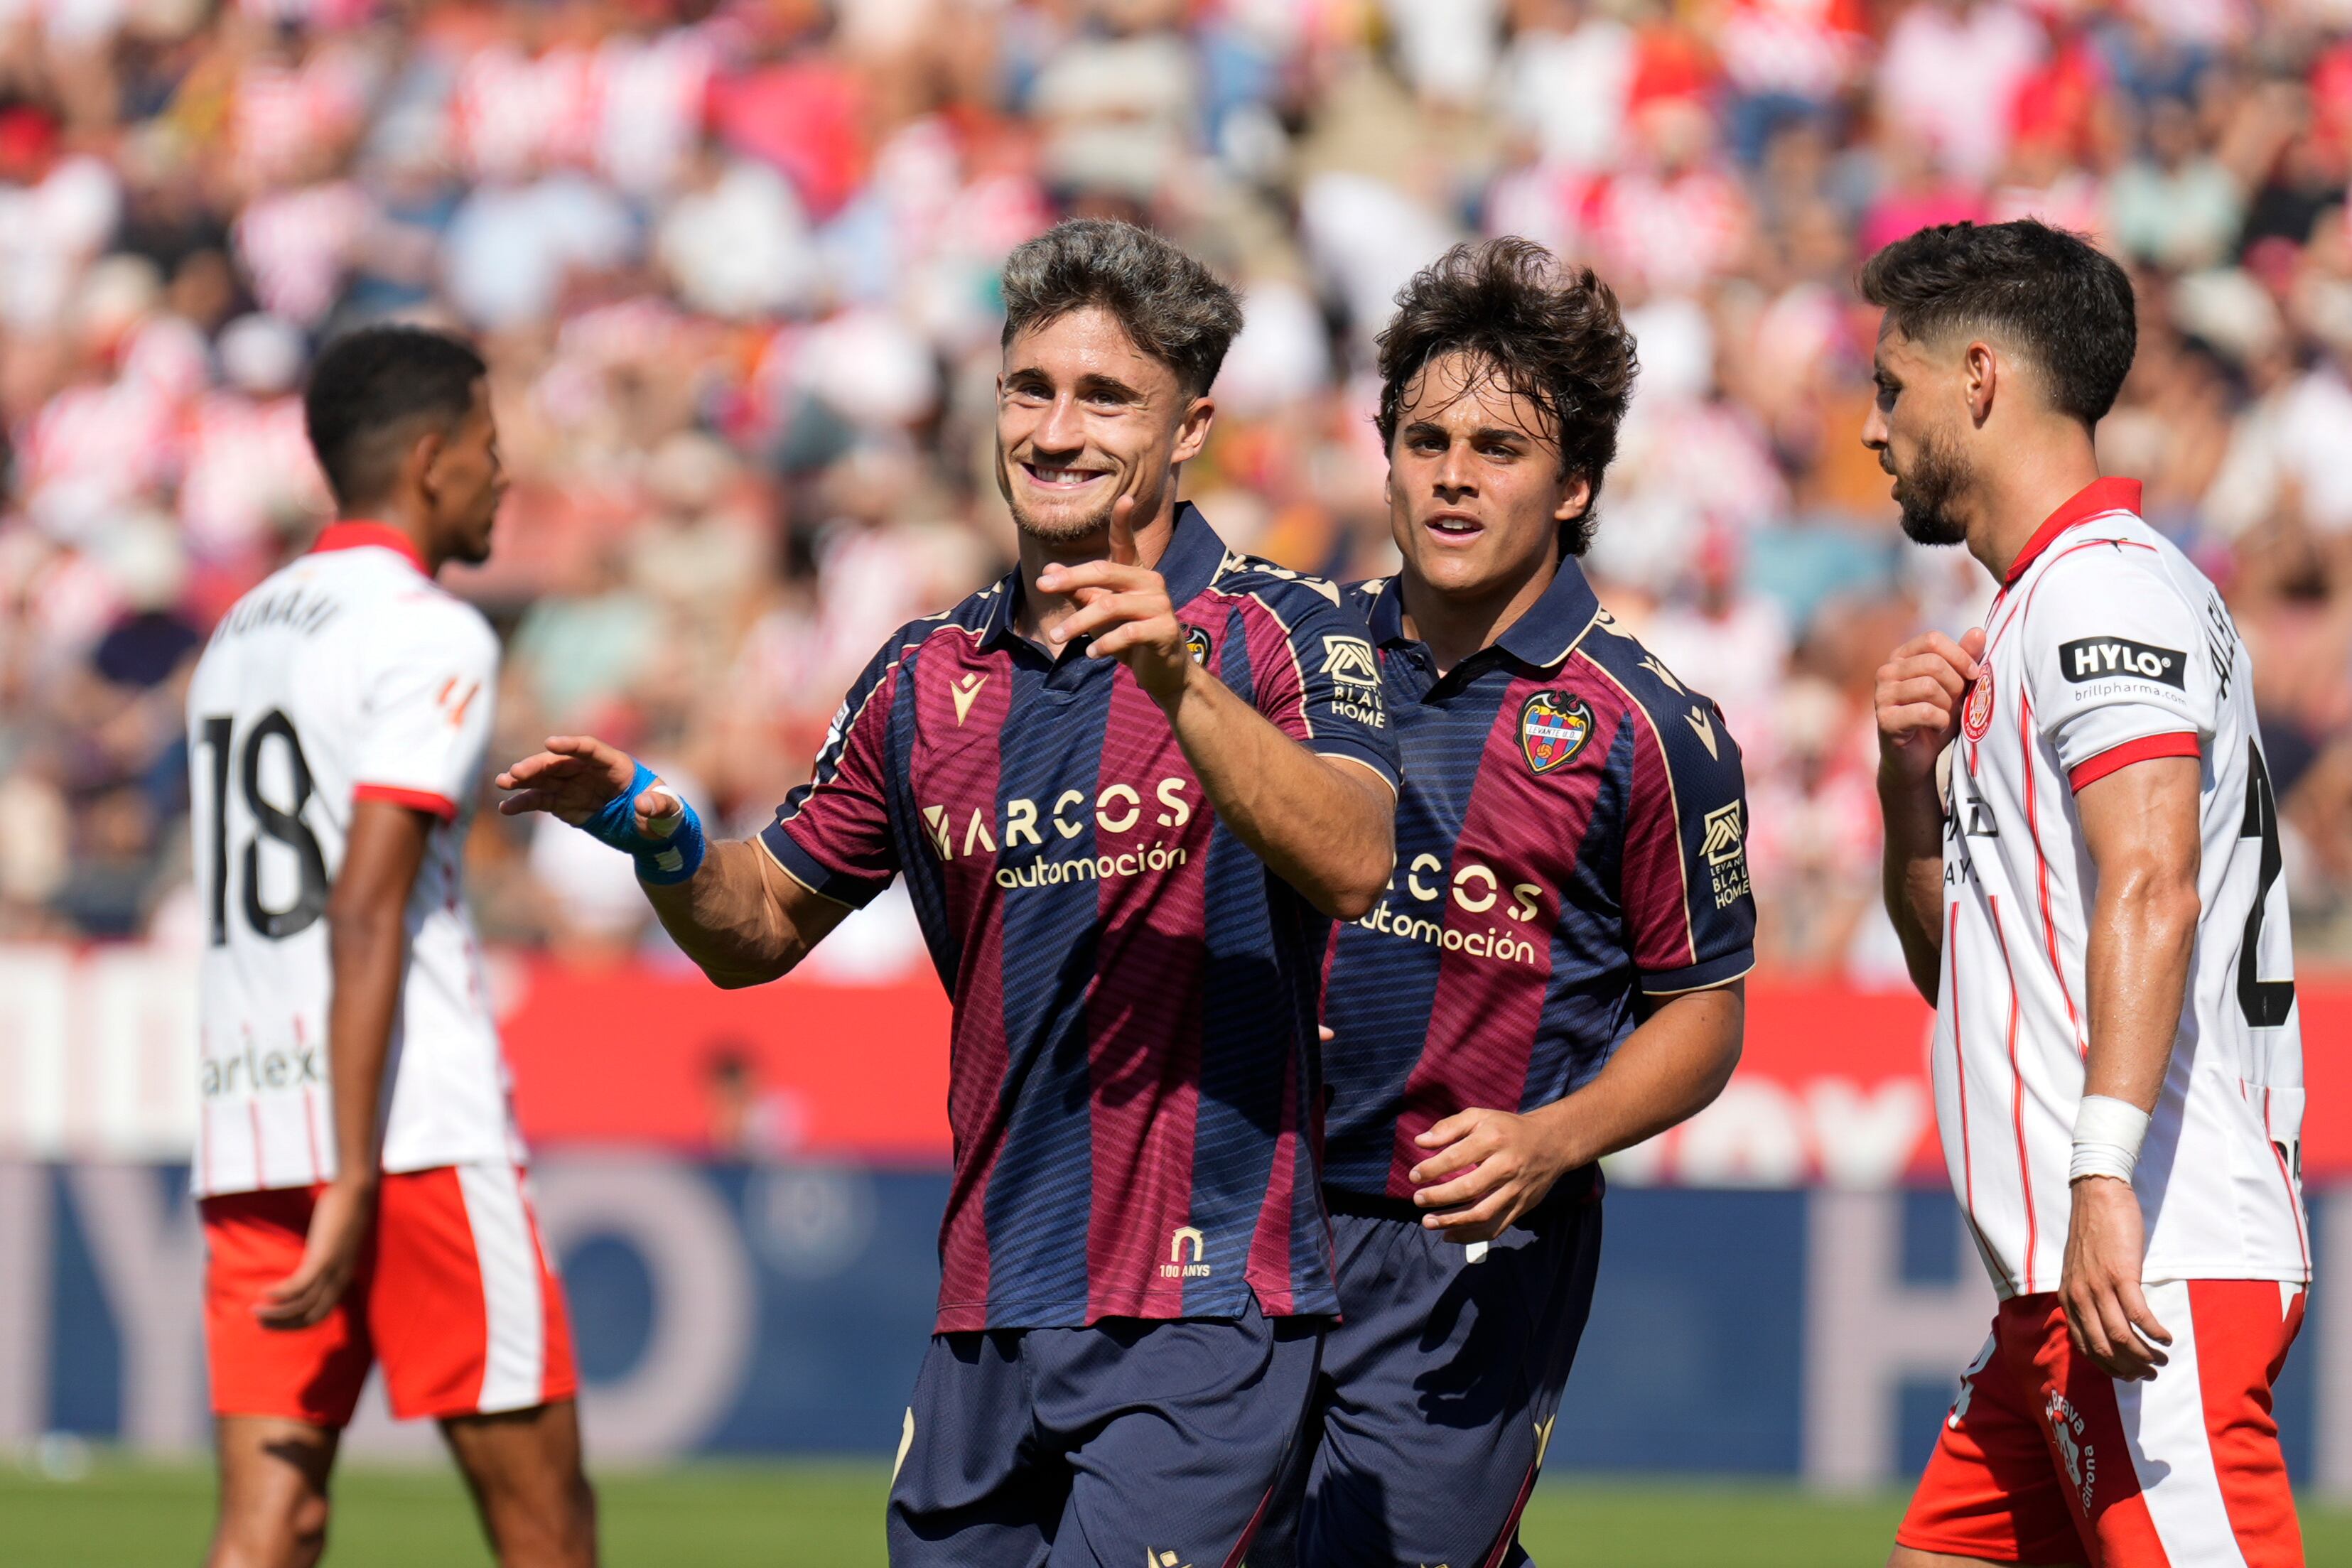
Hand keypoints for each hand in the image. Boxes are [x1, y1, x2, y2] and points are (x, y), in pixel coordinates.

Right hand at [256, 1177, 376, 1328]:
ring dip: (277, 1312)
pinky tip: (264, 1292)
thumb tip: (306, 1261)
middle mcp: (341, 1278)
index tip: (275, 1322)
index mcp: (343, 1277)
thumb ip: (322, 1256)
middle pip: (312, 1315)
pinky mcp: (325, 1257)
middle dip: (285, 1324)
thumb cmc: (344, 1213)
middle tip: (260, 1324)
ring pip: (303, 1304)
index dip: (297, 1323)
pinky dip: (280, 1292)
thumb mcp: (334, 1243)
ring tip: (255, 1311)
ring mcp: (334, 1269)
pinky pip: (300, 1285)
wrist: (357, 1191)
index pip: (322, 1314)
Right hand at [497, 735, 681, 834]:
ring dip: (523, 780)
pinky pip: (541, 801)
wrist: (652, 834)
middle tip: (515, 774)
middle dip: (537, 766)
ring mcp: (576, 787)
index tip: (550, 744)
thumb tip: (644, 805)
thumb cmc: (664, 817)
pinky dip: (524, 803)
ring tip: (503, 783)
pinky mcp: (566, 804)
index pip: (590, 749)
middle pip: (560, 763)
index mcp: (616, 766)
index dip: (571, 746)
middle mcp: (591, 772)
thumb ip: (659, 806)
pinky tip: (507, 807)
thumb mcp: (668, 812)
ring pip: (545, 778)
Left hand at [1037, 495, 1192, 702]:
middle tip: (1041, 587)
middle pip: (1105, 572)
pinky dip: (1105, 644)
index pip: (1125, 543)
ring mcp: (1161, 605)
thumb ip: (1077, 591)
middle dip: (1070, 578)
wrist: (1163, 672)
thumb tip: (1047, 572)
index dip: (1123, 521)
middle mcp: (1150, 581)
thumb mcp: (1098, 613)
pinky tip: (1091, 653)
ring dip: (1079, 622)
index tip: (1125, 498)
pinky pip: (1129, 632)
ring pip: (1110, 605)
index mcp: (1135, 573)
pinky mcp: (1166, 630)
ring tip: (1057, 637)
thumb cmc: (1128, 637)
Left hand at [1408, 1105, 1579, 1243]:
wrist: (1552, 1142)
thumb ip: (1449, 1127)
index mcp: (1493, 1139)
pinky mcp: (1522, 1207)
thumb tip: (1420, 1142)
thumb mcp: (1480, 1117)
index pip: (1456, 1157)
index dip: (1432, 1169)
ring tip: (1429, 1223)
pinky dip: (1472, 1236)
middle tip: (1417, 1200)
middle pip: (1469, 1188)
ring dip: (1453, 1222)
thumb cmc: (1507, 1128)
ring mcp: (1516, 1189)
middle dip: (1439, 1197)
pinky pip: (1496, 1227)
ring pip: (1483, 1213)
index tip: (1413, 1176)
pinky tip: (1450, 1235)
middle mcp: (1506, 1166)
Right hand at [1875, 628, 1984, 785]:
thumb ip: (1965, 659)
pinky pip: (1925, 712)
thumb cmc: (1937, 717)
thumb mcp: (1956, 686)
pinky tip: (1937, 726)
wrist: (1917, 758)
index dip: (1959, 655)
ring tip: (1945, 715)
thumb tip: (1978, 631)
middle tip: (1957, 701)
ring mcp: (1882, 696)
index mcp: (1901, 657)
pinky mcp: (1885, 720)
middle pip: (1933, 663)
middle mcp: (1886, 672)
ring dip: (1947, 704)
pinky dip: (1941, 721)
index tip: (1974, 674)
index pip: (1932, 640)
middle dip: (1955, 684)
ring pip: (1929, 687)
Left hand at [2059, 1175, 2171, 1380]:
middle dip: (2129, 1368)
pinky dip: (2154, 1332)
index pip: (2084, 1345)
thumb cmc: (2093, 1231)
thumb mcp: (2079, 1269)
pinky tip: (2166, 1338)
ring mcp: (2098, 1287)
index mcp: (2067, 1297)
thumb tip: (2104, 1320)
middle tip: (2151, 1373)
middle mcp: (2079, 1296)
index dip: (2108, 1366)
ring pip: (2121, 1336)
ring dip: (2144, 1355)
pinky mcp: (2120, 1275)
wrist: (2096, 1195)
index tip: (2127, 1375)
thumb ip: (2086, 1295)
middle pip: (2104, 1347)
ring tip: (2162, 1360)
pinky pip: (2138, 1315)